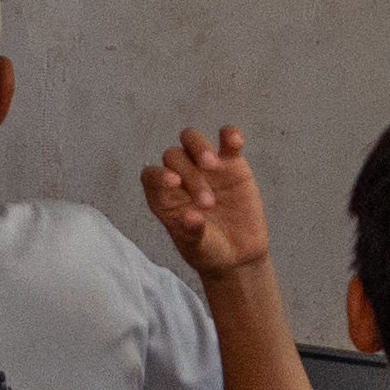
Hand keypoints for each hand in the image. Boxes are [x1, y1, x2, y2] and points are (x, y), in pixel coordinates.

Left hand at [141, 126, 274, 281]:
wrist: (239, 255)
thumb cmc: (209, 251)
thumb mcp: (199, 249)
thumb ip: (192, 233)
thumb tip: (191, 217)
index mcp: (164, 197)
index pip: (150, 175)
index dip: (158, 174)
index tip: (174, 183)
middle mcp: (181, 177)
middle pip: (173, 157)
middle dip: (190, 176)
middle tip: (208, 203)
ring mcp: (205, 168)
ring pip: (191, 139)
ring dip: (199, 146)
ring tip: (212, 166)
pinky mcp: (231, 164)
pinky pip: (227, 141)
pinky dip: (229, 135)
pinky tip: (234, 141)